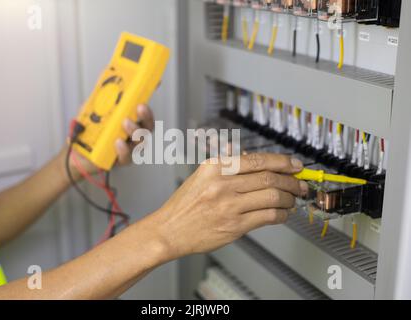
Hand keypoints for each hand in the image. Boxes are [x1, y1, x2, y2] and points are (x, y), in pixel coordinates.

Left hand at [62, 104, 154, 180]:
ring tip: (124, 122)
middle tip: (138, 108)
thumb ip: (99, 100)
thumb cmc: (88, 131)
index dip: (148, 106)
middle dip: (146, 117)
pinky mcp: (120, 161)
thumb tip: (103, 85)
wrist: (76, 152)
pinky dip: (124, 149)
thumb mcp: (92, 111)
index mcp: (129, 122)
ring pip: (140, 142)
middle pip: (147, 127)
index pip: (144, 115)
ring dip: (135, 130)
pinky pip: (127, 157)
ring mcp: (128, 149)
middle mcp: (132, 136)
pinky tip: (117, 142)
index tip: (146, 97)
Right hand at [147, 153, 307, 261]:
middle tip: (300, 184)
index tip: (295, 165)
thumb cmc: (184, 205)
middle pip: (269, 178)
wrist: (169, 230)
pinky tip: (282, 213)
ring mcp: (229, 206)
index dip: (282, 162)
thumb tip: (249, 154)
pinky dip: (281, 215)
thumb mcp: (200, 175)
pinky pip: (267, 217)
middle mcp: (222, 184)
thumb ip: (225, 163)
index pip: (257, 160)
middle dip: (291, 181)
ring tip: (292, 200)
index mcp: (215, 167)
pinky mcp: (234, 226)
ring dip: (289, 198)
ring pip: (272, 197)